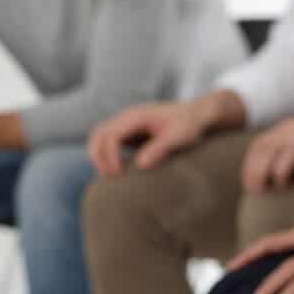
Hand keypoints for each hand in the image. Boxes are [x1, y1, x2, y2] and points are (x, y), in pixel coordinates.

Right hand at [88, 100, 210, 175]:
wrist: (195, 115)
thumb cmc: (188, 125)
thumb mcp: (178, 137)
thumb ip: (160, 149)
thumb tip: (140, 165)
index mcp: (136, 116)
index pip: (111, 135)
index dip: (110, 156)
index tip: (119, 174)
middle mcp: (126, 118)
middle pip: (98, 135)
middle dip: (99, 157)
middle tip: (112, 177)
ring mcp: (125, 124)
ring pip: (98, 137)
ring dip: (99, 156)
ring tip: (111, 176)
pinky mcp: (128, 133)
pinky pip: (107, 142)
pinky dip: (106, 156)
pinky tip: (118, 170)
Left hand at [241, 115, 293, 193]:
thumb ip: (280, 154)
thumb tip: (259, 183)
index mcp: (287, 130)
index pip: (260, 146)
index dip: (250, 167)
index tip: (250, 188)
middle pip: (270, 148)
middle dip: (259, 171)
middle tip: (259, 191)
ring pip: (291, 151)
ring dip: (281, 172)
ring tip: (282, 186)